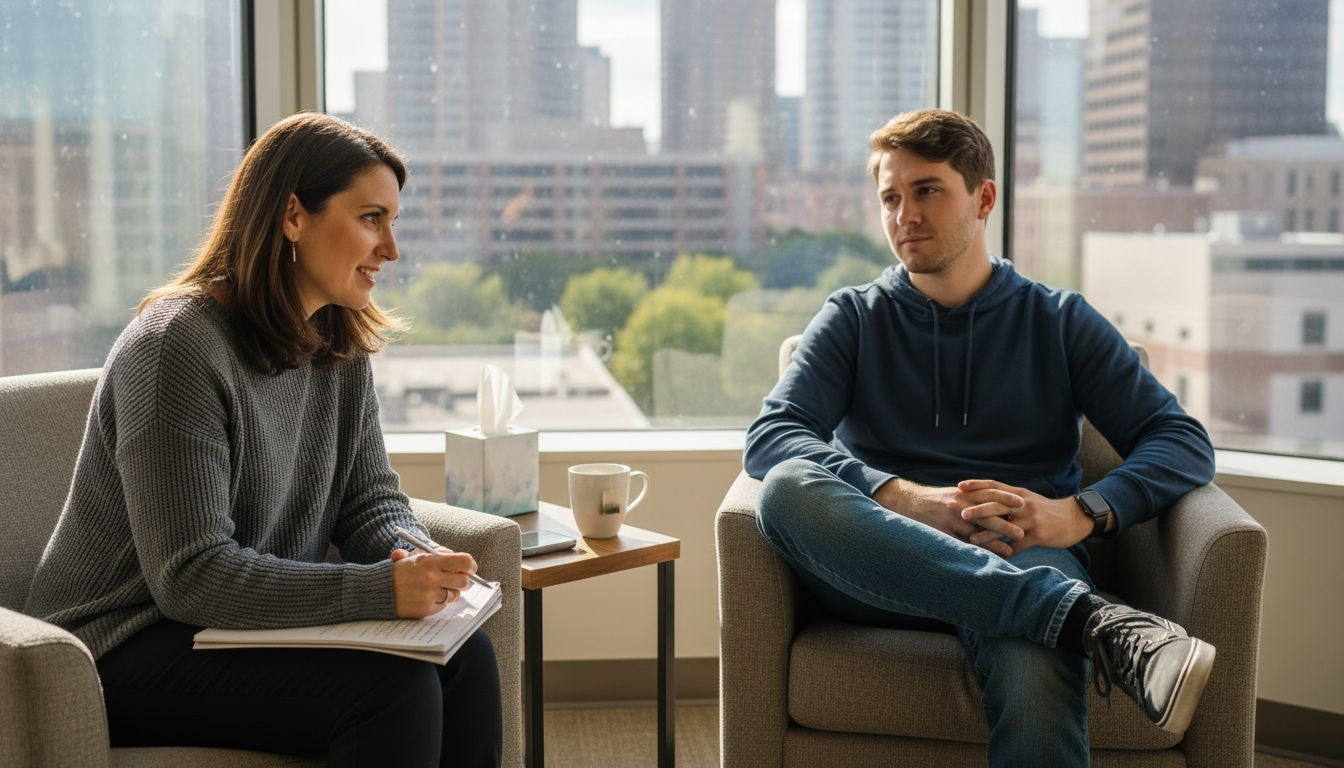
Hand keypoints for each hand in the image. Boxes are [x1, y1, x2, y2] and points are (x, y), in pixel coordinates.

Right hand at [391, 547, 477, 618]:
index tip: (470, 568)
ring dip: (451, 593)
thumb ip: (438, 554)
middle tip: (458, 581)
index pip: (464, 561)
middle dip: (463, 581)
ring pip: (455, 595)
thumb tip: (457, 557)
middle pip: (464, 581)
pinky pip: (443, 606)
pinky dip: (439, 602)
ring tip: (439, 589)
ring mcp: (429, 594)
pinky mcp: (426, 609)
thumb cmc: (400, 572)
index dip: (471, 566)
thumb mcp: (416, 556)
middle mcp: (431, 578)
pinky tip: (428, 597)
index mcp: (430, 561)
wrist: (377, 590)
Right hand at [874, 478, 1023, 557]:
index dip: (1006, 497)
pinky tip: (987, 559)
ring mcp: (952, 519)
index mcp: (964, 493)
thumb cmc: (936, 499)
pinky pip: (962, 544)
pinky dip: (976, 551)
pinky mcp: (944, 532)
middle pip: (987, 513)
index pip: (989, 492)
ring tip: (1010, 550)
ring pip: (977, 531)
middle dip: (1006, 522)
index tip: (1023, 503)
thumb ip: (973, 497)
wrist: (909, 502)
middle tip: (1023, 532)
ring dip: (995, 541)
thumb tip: (996, 504)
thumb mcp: (955, 494)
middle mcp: (959, 504)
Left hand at [956, 479, 1092, 555]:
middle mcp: (1023, 504)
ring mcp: (1032, 519)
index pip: (994, 485)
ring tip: (972, 539)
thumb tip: (984, 501)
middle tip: (961, 513)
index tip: (959, 486)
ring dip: (988, 534)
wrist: (1074, 518)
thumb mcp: (1027, 500)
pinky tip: (996, 556)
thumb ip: (1007, 500)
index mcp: (1018, 494)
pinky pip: (1020, 544)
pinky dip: (1007, 551)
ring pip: (1006, 526)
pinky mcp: (1039, 534)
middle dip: (978, 509)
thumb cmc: (1045, 510)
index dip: (977, 485)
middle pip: (997, 504)